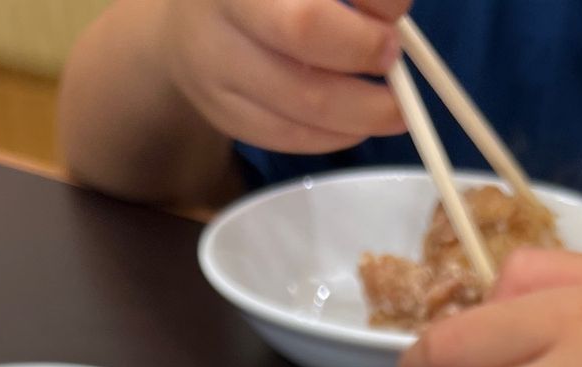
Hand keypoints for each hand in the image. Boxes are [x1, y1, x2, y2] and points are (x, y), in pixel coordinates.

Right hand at [163, 0, 409, 152]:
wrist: (187, 9)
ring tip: (393, 106)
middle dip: (364, 64)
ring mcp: (214, 76)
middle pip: (305, 60)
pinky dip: (334, 136)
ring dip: (362, 115)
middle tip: (395, 63)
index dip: (363, 25)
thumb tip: (392, 14)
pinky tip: (357, 122)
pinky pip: (286, 138)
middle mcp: (218, 25)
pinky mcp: (221, 113)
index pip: (309, 18)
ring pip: (301, 113)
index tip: (395, 13)